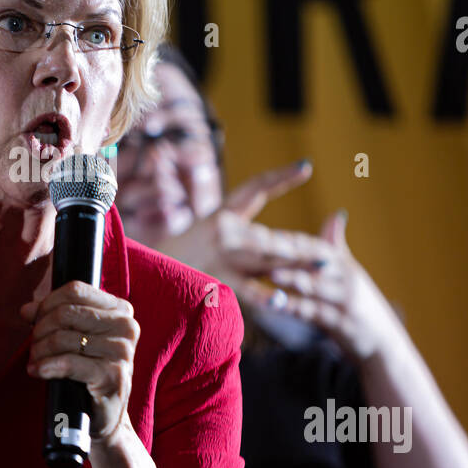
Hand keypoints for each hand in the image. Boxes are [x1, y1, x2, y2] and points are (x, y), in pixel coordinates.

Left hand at [19, 281, 138, 443]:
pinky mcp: (112, 376)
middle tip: (34, 347)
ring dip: (40, 351)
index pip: (76, 290)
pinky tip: (38, 372)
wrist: (103, 414)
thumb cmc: (88, 370)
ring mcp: (122, 352)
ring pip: (63, 338)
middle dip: (41, 329)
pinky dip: (47, 366)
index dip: (48, 303)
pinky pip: (69, 363)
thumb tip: (26, 310)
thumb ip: (53, 317)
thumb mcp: (75, 337)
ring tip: (36, 362)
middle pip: (66, 312)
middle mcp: (126, 327)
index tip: (33, 319)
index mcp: (121, 310)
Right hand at [153, 158, 312, 290]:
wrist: (139, 271)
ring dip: (296, 265)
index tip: (307, 166)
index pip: (255, 189)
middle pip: (270, 237)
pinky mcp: (214, 280)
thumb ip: (236, 236)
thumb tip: (270, 241)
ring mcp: (219, 256)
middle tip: (328, 254)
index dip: (280, 177)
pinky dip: (265, 297)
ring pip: (265, 260)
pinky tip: (283, 302)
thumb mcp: (204, 237)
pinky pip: (244, 290)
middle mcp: (222, 231)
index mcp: (220, 216)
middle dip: (299, 248)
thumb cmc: (173, 257)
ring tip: (323, 266)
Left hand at [236, 210, 408, 364]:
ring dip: (294, 280)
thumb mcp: (350, 275)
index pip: (318, 247)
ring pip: (316, 287)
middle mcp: (348, 279)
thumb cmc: (360, 307)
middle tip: (266, 248)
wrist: (383, 343)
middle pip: (317, 262)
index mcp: (346, 265)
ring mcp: (346, 301)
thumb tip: (336, 215)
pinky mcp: (342, 323)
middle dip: (291, 254)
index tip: (269, 233)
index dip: (294, 240)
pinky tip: (277, 306)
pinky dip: (296, 309)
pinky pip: (315, 314)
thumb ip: (337, 248)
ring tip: (272, 274)